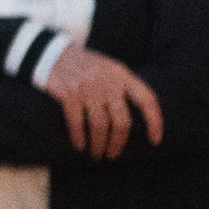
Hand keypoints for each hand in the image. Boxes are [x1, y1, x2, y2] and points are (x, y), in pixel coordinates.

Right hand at [43, 45, 162, 158]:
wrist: (53, 54)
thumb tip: (140, 118)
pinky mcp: (69, 94)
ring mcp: (87, 88)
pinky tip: (80, 145)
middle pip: (121, 121)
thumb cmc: (86, 67)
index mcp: (122, 75)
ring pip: (100, 126)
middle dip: (118, 143)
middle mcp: (107, 82)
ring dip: (99, 144)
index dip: (154, 122)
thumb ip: (124, 88)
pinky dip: (79, 137)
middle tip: (112, 154)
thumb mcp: (110, 70)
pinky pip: (77, 122)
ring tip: (96, 154)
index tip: (155, 140)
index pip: (147, 100)